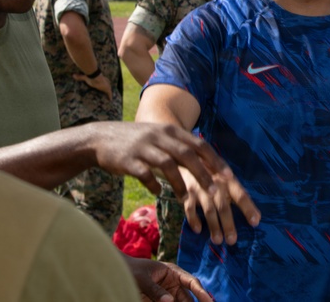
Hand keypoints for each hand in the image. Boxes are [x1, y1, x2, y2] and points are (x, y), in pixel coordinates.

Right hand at [74, 71, 112, 98]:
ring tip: (109, 96)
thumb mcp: (85, 77)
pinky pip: (109, 94)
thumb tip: (73, 75)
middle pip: (107, 85)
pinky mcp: (107, 89)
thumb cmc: (91, 77)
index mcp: (100, 78)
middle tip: (106, 91)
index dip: (103, 82)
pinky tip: (110, 100)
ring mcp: (107, 85)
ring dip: (109, 92)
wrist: (95, 77)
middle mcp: (104, 81)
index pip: (103, 80)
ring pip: (109, 89)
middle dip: (107, 87)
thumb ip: (80, 77)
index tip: (102, 85)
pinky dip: (110, 96)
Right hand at [83, 122, 259, 232]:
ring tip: (186, 199)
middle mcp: (159, 136)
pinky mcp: (128, 160)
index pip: (199, 144)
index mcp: (170, 130)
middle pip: (187, 154)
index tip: (228, 176)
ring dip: (179, 183)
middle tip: (215, 192)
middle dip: (203, 174)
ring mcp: (143, 147)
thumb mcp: (159, 138)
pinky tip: (157, 193)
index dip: (215, 160)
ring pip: (168, 164)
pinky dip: (154, 184)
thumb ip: (179, 148)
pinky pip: (145, 173)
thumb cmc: (136, 142)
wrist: (100, 138)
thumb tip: (205, 163)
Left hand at [123, 255, 212, 301]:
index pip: (191, 282)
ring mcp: (167, 295)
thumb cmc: (130, 270)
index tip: (209, 301)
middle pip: (189, 298)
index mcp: (173, 272)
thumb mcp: (141, 279)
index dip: (201, 292)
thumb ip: (154, 290)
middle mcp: (173, 284)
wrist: (117, 273)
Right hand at [181, 163, 260, 246]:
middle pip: (224, 206)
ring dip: (213, 225)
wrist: (190, 159)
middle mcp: (216, 184)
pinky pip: (189, 208)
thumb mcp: (227, 178)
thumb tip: (256, 215)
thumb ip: (238, 193)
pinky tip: (198, 230)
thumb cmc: (214, 172)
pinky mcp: (186, 192)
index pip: (241, 195)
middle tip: (232, 240)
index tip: (255, 222)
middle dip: (228, 224)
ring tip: (218, 240)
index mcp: (229, 180)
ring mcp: (201, 188)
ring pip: (208, 209)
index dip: (248, 208)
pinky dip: (193, 219)